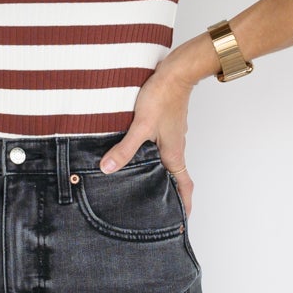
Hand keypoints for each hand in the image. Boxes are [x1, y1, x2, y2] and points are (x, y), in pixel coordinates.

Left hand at [95, 62, 197, 214]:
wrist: (176, 72)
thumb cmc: (163, 96)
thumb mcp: (140, 125)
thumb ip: (125, 149)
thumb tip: (108, 169)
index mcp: (174, 154)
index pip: (184, 186)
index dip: (184, 205)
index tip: (181, 220)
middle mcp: (175, 147)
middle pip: (175, 177)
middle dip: (168, 194)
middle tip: (158, 208)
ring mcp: (172, 135)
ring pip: (167, 162)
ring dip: (160, 174)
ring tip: (143, 184)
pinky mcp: (166, 124)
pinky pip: (162, 147)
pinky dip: (154, 157)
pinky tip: (138, 155)